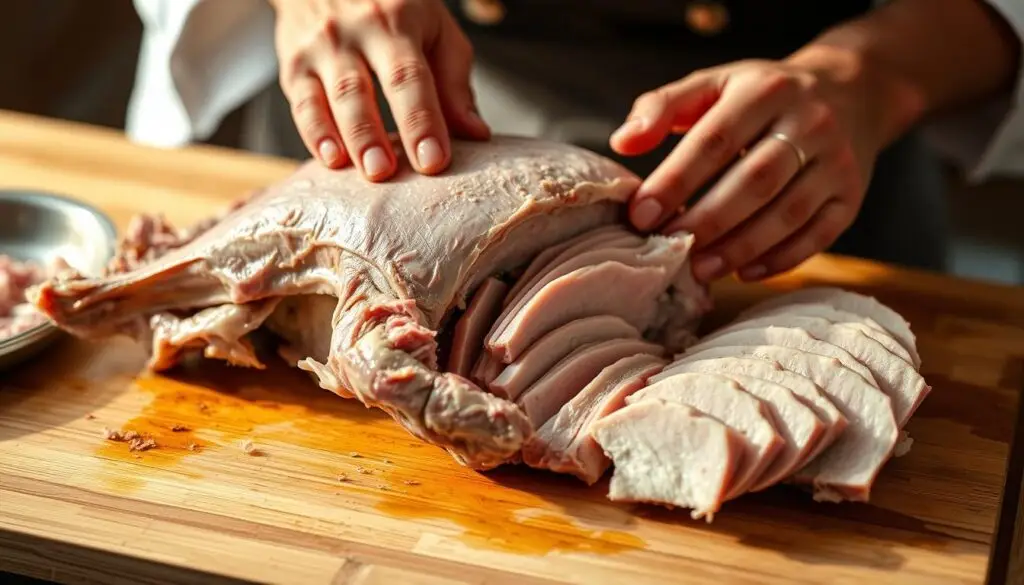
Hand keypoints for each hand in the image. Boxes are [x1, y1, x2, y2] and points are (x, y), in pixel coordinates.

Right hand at [270, 0, 489, 180]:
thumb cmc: (394, 11)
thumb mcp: (435, 30)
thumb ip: (454, 82)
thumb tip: (476, 134)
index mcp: (396, 21)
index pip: (409, 76)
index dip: (421, 120)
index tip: (433, 160)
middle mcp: (353, 32)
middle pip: (362, 89)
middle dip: (374, 135)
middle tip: (388, 173)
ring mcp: (320, 48)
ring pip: (330, 99)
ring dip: (349, 140)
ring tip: (368, 172)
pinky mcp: (294, 66)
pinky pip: (302, 105)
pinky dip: (315, 135)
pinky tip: (331, 160)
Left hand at [611, 50, 882, 282]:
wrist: (850, 90)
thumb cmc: (760, 95)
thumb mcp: (713, 85)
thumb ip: (662, 107)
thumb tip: (622, 142)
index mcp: (765, 90)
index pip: (715, 140)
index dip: (676, 181)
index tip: (641, 214)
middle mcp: (809, 122)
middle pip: (755, 181)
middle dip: (707, 220)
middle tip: (670, 247)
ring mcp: (837, 160)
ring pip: (789, 212)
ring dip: (742, 247)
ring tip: (701, 269)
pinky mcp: (852, 194)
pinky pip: (821, 234)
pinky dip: (783, 258)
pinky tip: (747, 273)